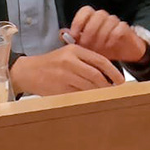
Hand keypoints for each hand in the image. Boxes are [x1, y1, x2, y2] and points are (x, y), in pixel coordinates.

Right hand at [10, 44, 124, 95]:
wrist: (28, 71)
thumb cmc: (52, 63)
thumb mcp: (68, 54)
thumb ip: (86, 60)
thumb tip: (108, 73)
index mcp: (74, 50)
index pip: (100, 61)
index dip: (113, 71)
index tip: (121, 80)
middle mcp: (69, 62)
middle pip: (96, 76)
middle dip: (108, 85)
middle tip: (114, 90)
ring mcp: (63, 76)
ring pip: (88, 87)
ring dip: (98, 93)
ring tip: (104, 95)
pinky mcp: (58, 89)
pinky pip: (78, 95)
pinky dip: (86, 98)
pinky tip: (90, 99)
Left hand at [69, 6, 146, 62]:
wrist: (122, 53)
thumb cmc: (102, 48)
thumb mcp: (86, 46)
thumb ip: (74, 39)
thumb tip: (62, 32)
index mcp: (93, 18)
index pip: (86, 11)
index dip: (79, 22)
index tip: (74, 36)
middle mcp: (104, 17)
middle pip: (97, 15)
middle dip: (90, 31)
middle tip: (86, 45)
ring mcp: (116, 22)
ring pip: (109, 21)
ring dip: (101, 36)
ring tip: (97, 49)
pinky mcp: (126, 29)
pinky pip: (119, 29)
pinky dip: (112, 38)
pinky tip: (108, 47)